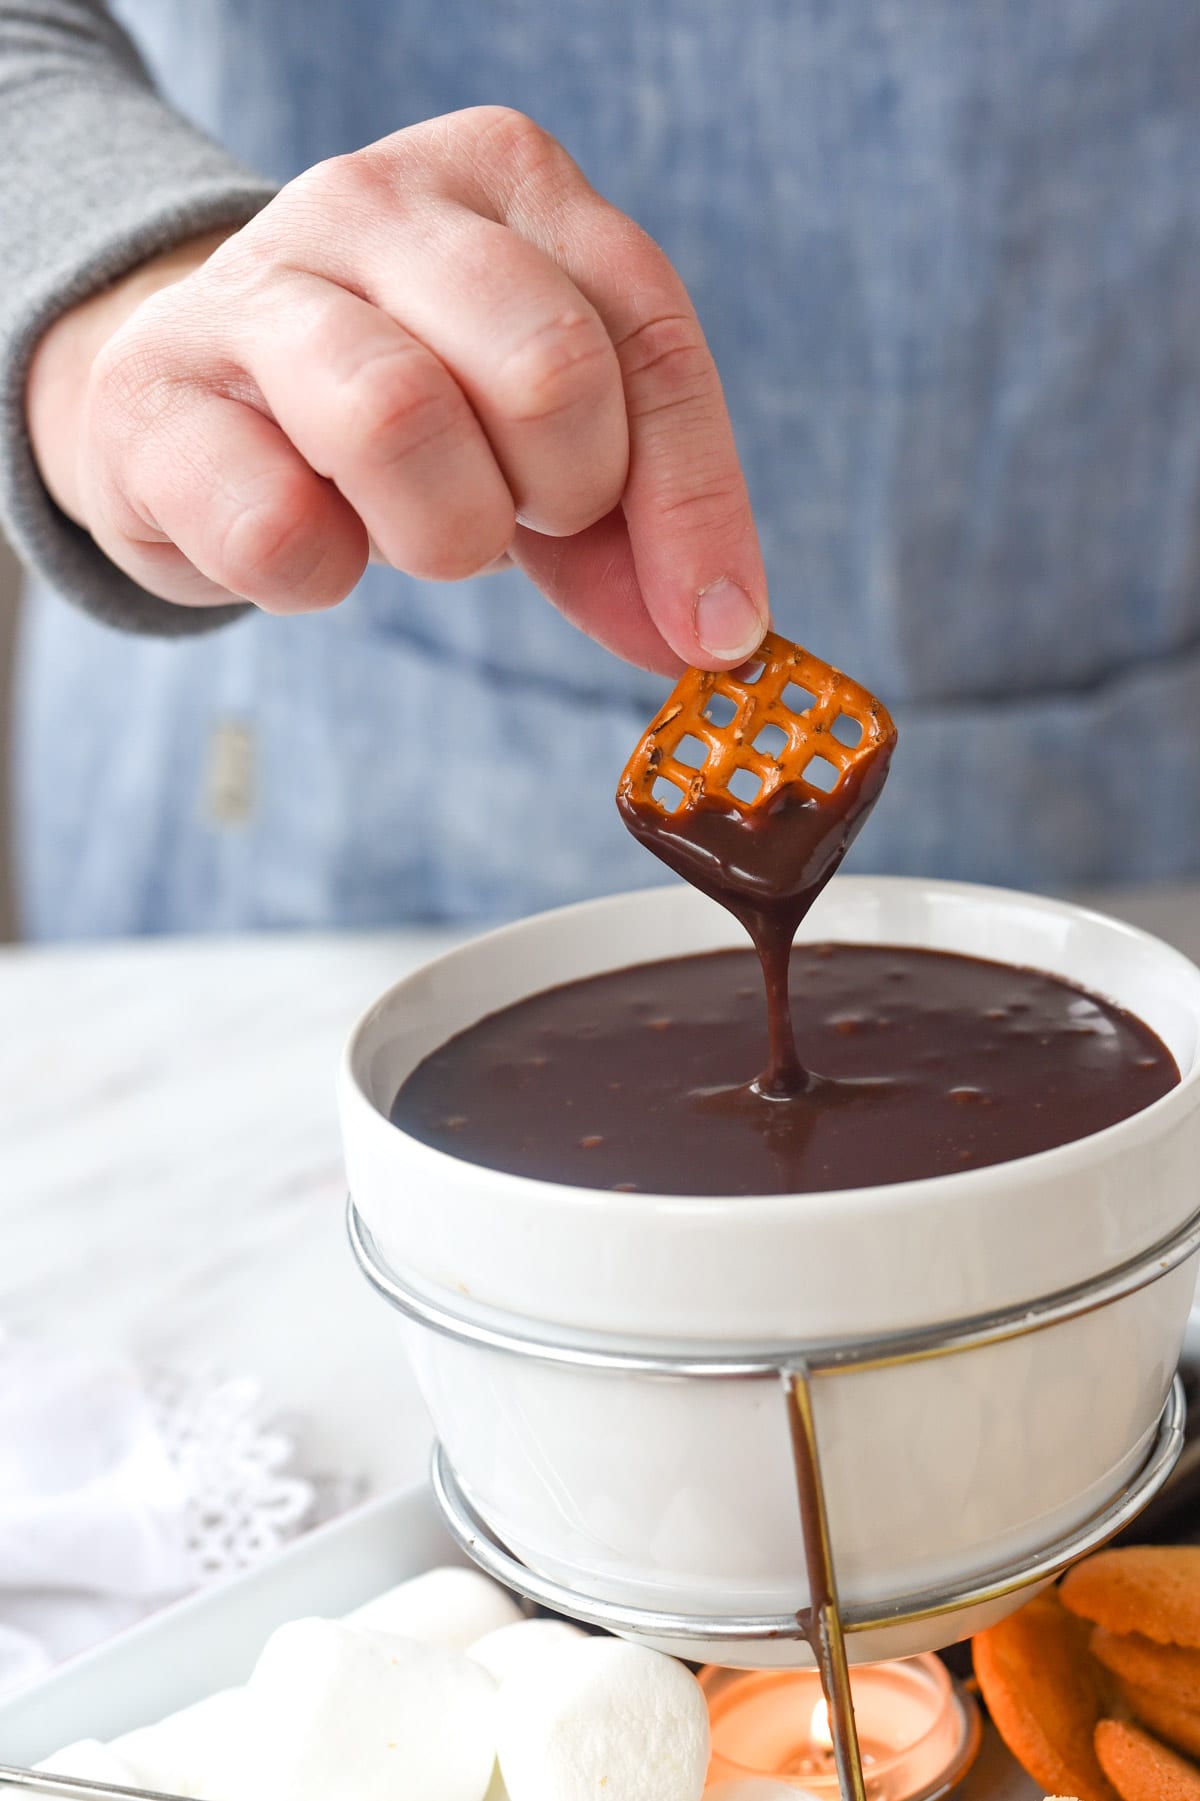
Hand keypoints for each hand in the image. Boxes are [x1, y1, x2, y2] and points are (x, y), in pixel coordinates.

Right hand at [27, 107, 767, 672]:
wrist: (184, 400)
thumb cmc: (396, 406)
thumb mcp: (535, 433)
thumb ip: (630, 520)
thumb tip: (707, 635)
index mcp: (504, 178)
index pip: (648, 333)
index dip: (696, 504)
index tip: (715, 628)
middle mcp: (375, 199)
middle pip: (547, 366)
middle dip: (564, 494)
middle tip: (515, 516)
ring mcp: (250, 283)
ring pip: (401, 418)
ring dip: (444, 532)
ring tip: (419, 527)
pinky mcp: (151, 396)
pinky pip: (279, 526)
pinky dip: (321, 575)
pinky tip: (311, 543)